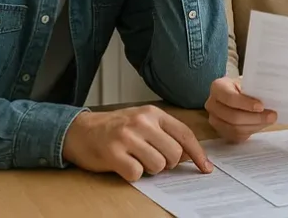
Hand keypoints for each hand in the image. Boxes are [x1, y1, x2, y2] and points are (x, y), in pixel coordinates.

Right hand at [62, 105, 211, 181]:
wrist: (81, 130)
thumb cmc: (116, 128)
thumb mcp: (143, 122)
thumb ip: (164, 133)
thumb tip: (187, 154)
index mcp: (154, 113)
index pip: (184, 134)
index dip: (197, 153)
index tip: (206, 167)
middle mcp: (142, 122)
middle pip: (174, 153)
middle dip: (168, 164)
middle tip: (153, 160)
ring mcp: (128, 136)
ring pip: (157, 165)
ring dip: (149, 169)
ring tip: (136, 160)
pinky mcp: (113, 153)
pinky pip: (137, 173)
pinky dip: (133, 174)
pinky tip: (124, 165)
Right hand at [205, 77, 276, 142]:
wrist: (236, 93)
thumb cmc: (243, 85)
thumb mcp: (247, 81)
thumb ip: (254, 88)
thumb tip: (270, 96)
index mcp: (217, 87)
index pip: (230, 98)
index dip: (246, 104)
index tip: (261, 106)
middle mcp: (212, 104)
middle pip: (233, 117)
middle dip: (255, 118)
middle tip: (272, 115)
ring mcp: (215, 120)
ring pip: (235, 129)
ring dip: (255, 126)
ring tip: (269, 120)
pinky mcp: (221, 132)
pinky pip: (236, 136)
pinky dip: (250, 131)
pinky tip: (260, 125)